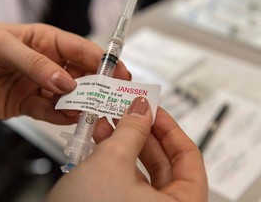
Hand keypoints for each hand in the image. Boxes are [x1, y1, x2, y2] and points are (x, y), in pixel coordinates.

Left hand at [0, 23, 129, 122]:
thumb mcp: (3, 45)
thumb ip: (36, 64)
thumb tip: (65, 82)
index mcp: (45, 41)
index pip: (81, 50)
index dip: (102, 61)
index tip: (118, 73)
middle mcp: (47, 64)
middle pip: (80, 76)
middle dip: (96, 87)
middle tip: (108, 98)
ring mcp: (39, 85)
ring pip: (68, 97)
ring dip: (80, 105)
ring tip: (90, 112)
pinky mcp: (29, 104)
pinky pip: (50, 112)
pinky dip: (61, 116)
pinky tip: (68, 118)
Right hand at [47, 97, 207, 201]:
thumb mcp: (112, 163)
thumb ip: (131, 130)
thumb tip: (142, 108)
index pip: (188, 157)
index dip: (169, 128)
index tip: (154, 109)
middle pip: (164, 163)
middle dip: (143, 133)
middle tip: (131, 112)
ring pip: (142, 171)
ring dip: (125, 143)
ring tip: (109, 123)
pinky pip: (127, 181)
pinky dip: (116, 159)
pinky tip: (101, 142)